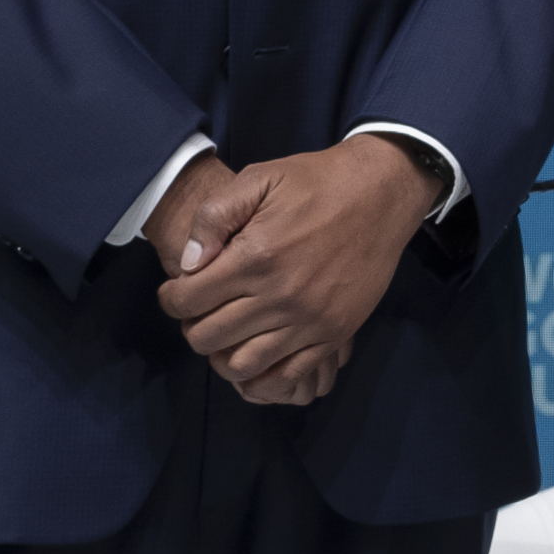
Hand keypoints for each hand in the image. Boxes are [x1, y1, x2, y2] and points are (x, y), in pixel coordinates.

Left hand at [152, 134, 427, 395]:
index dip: (171, 298)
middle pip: (208, 338)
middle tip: (200, 311)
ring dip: (222, 354)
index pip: (188, 301)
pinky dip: (263, 376)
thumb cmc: (316, 182)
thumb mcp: (260, 178)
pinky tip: (257, 352)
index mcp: (255, 257)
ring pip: (242, 365)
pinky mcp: (333, 333)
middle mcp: (279, 296)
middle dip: (192, 326)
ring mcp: (309, 320)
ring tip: (227, 332)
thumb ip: (215, 216)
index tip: (177, 290)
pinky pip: (288, 375)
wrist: (382, 194)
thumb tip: (190, 262)